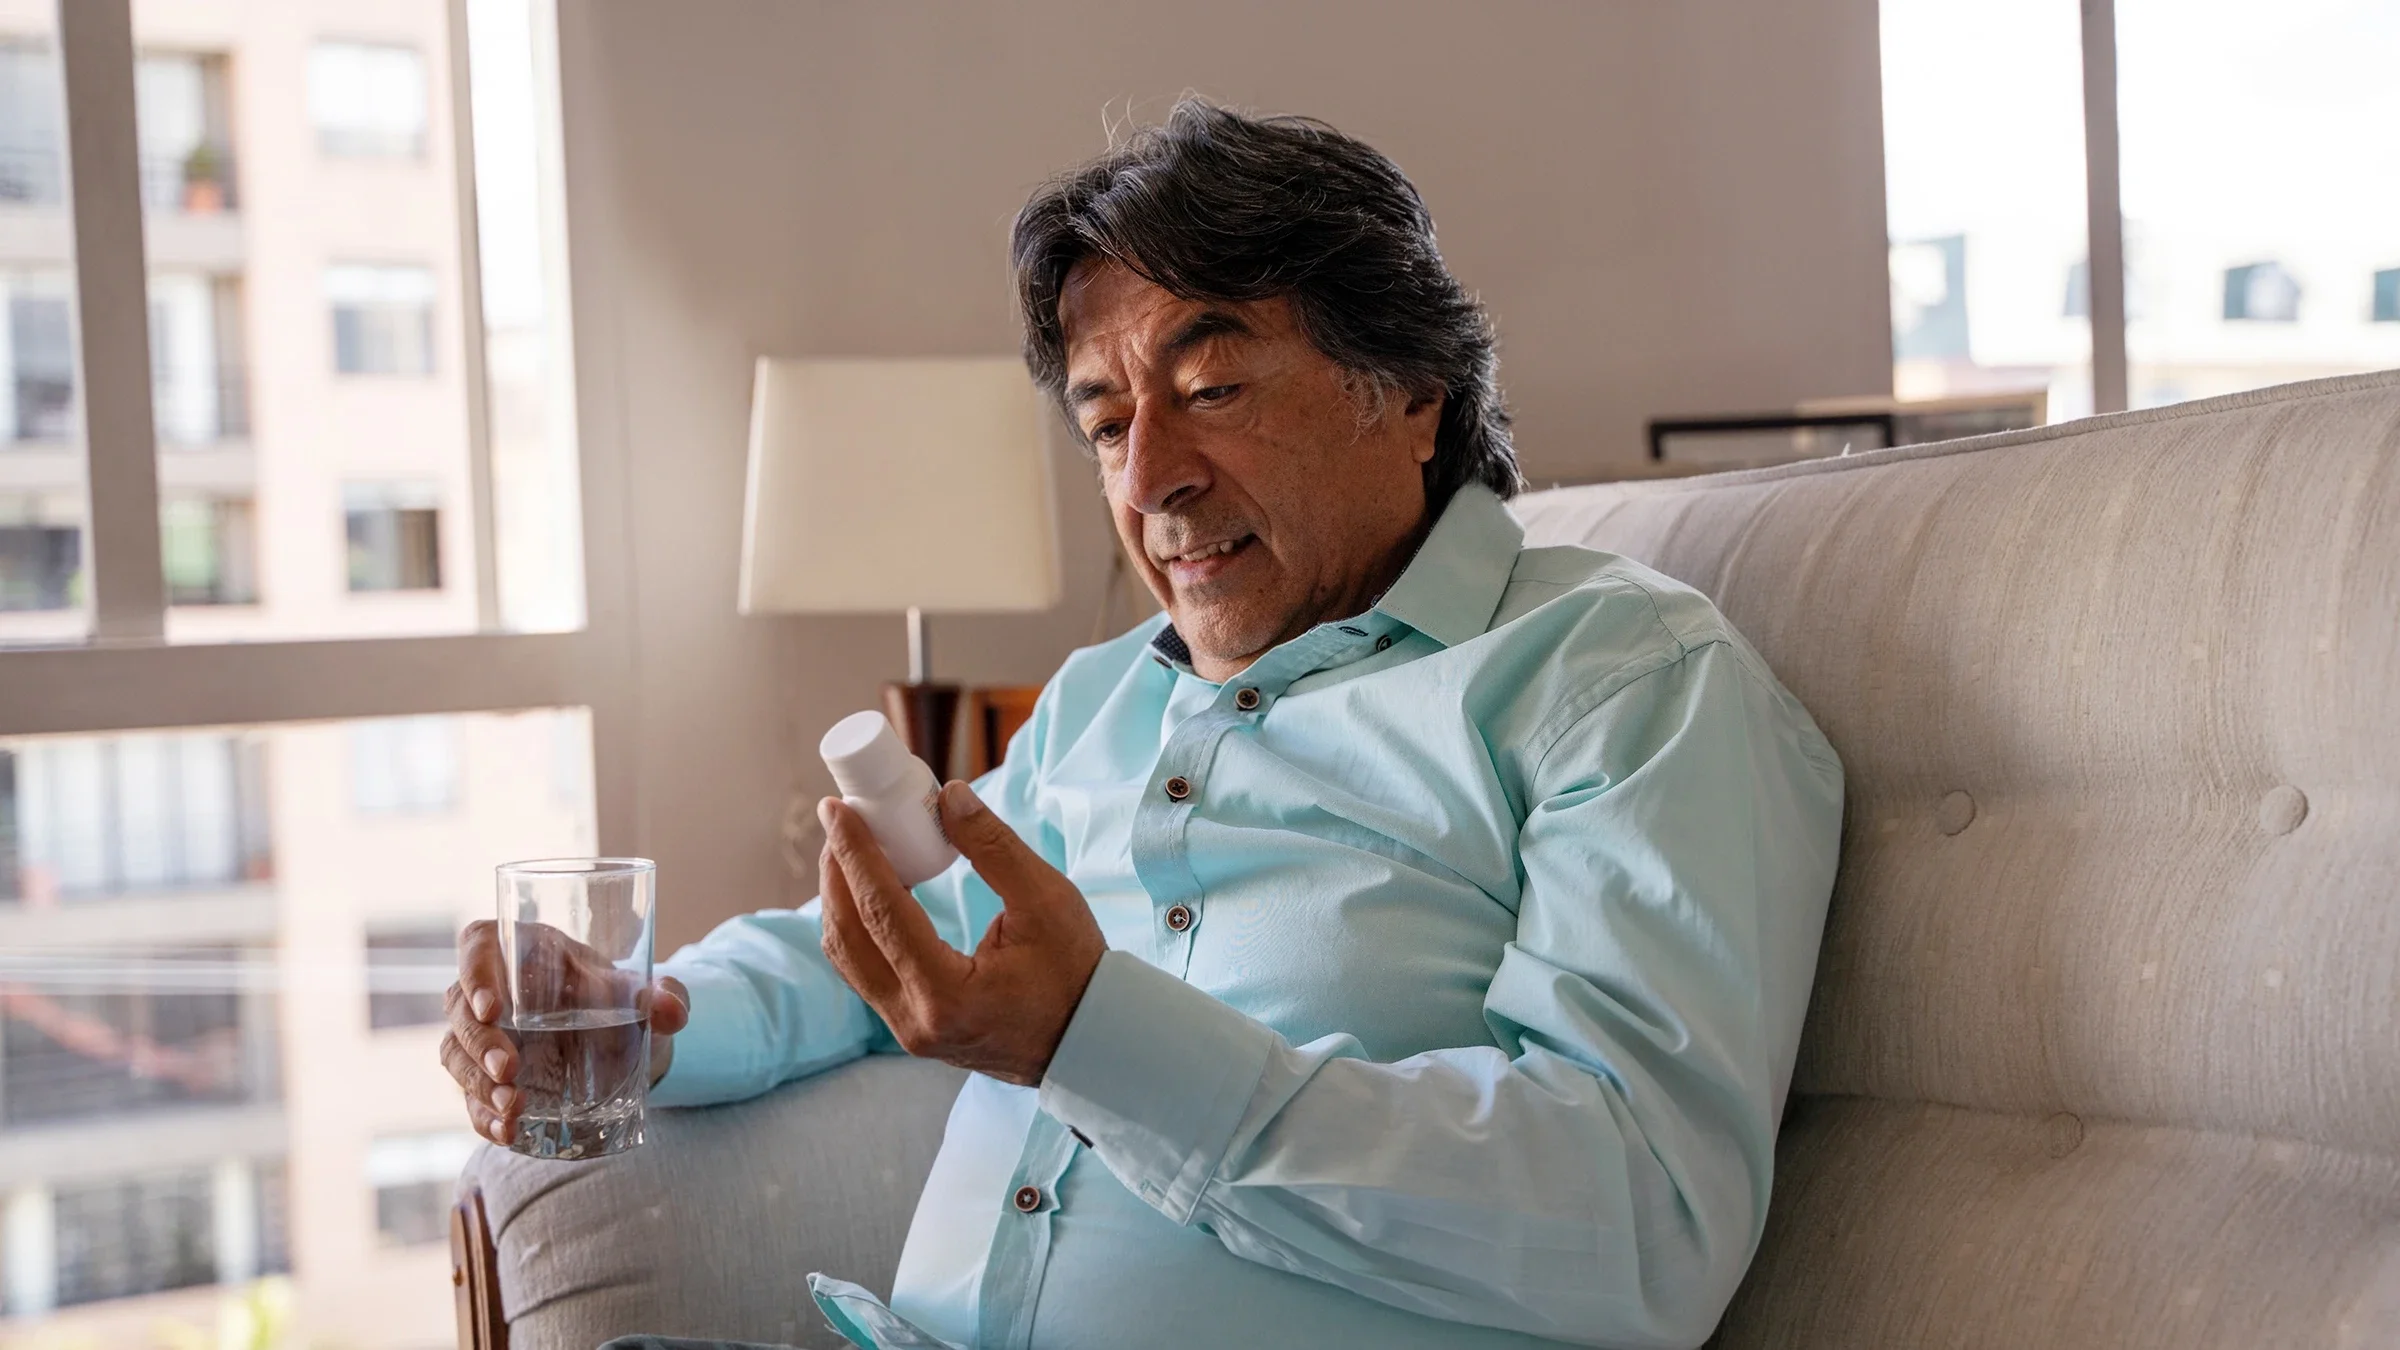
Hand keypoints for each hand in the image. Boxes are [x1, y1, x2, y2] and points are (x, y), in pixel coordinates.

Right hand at [442, 918, 689, 1145]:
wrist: (627, 1045)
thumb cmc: (623, 1000)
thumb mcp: (644, 995)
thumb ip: (664, 996)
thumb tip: (672, 1010)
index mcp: (528, 951)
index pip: (480, 944)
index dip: (475, 972)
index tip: (492, 1008)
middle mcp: (496, 991)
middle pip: (459, 1008)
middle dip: (479, 1043)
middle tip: (510, 1070)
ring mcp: (486, 1036)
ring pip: (455, 1052)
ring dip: (476, 1083)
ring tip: (513, 1107)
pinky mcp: (488, 1077)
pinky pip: (469, 1096)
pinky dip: (482, 1116)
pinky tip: (507, 1132)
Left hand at [817, 780, 1105, 1086]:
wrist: (1086, 1039)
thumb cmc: (1075, 973)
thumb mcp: (1047, 900)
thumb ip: (994, 846)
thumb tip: (948, 796)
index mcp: (948, 994)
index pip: (883, 911)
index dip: (855, 853)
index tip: (837, 807)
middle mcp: (914, 1020)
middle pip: (849, 935)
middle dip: (836, 870)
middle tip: (838, 818)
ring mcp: (906, 1030)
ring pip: (847, 957)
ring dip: (839, 897)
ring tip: (847, 846)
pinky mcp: (908, 1027)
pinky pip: (864, 970)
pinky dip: (858, 923)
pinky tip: (867, 887)